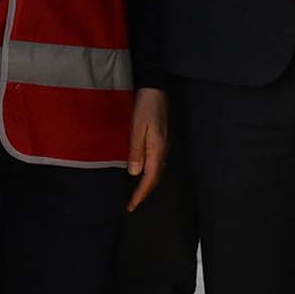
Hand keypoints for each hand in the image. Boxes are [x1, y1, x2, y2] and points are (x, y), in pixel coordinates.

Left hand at [126, 88, 168, 212]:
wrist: (155, 88)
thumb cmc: (144, 106)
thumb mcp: (137, 127)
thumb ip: (135, 151)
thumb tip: (134, 173)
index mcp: (157, 149)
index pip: (149, 179)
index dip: (140, 194)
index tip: (131, 206)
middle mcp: (162, 150)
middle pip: (155, 178)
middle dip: (144, 193)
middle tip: (132, 204)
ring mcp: (163, 145)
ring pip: (156, 171)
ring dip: (146, 184)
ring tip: (135, 193)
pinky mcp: (160, 140)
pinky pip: (155, 163)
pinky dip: (148, 173)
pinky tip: (140, 172)